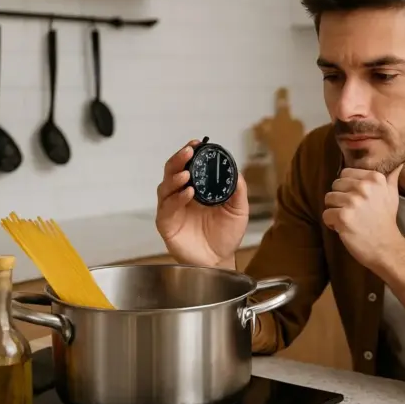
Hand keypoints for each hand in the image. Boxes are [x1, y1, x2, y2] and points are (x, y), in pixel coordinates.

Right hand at [155, 139, 248, 266]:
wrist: (220, 259)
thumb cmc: (226, 235)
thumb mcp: (238, 209)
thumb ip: (238, 189)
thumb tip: (235, 169)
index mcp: (197, 189)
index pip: (188, 165)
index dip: (190, 153)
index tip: (197, 144)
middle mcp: (181, 196)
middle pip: (172, 171)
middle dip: (178, 159)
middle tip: (188, 152)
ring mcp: (172, 209)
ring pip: (165, 187)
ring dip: (175, 178)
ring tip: (187, 174)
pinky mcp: (167, 224)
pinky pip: (167, 208)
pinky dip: (176, 199)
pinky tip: (187, 194)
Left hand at [323, 165, 404, 269]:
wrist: (386, 247)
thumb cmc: (386, 220)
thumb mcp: (392, 195)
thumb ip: (391, 178)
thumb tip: (398, 164)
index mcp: (374, 178)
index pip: (345, 173)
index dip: (347, 187)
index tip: (356, 199)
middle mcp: (363, 187)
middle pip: (335, 185)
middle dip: (339, 198)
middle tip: (351, 211)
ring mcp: (352, 201)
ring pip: (328, 199)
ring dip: (334, 210)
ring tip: (347, 219)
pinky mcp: (343, 216)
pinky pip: (326, 214)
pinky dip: (331, 223)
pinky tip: (342, 228)